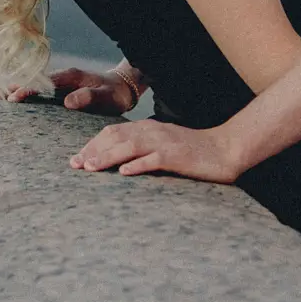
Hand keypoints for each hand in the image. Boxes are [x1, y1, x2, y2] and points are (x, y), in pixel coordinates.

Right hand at [0, 65, 141, 113]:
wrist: (124, 86)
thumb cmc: (116, 94)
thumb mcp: (107, 97)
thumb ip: (89, 97)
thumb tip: (68, 102)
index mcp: (71, 77)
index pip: (44, 83)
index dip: (28, 90)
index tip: (13, 99)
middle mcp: (63, 77)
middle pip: (34, 80)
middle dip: (14, 87)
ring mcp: (61, 82)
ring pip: (34, 84)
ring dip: (16, 88)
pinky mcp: (62, 89)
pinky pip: (40, 90)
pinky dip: (26, 92)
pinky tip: (14, 98)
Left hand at [69, 117, 241, 182]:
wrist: (226, 148)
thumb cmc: (195, 152)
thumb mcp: (164, 146)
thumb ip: (144, 150)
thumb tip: (120, 162)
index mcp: (148, 128)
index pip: (113, 131)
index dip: (93, 144)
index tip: (77, 158)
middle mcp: (153, 131)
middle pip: (115, 136)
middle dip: (92, 150)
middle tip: (74, 165)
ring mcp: (164, 143)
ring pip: (129, 146)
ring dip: (107, 157)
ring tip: (90, 168)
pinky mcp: (177, 156)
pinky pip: (154, 159)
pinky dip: (138, 165)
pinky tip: (124, 173)